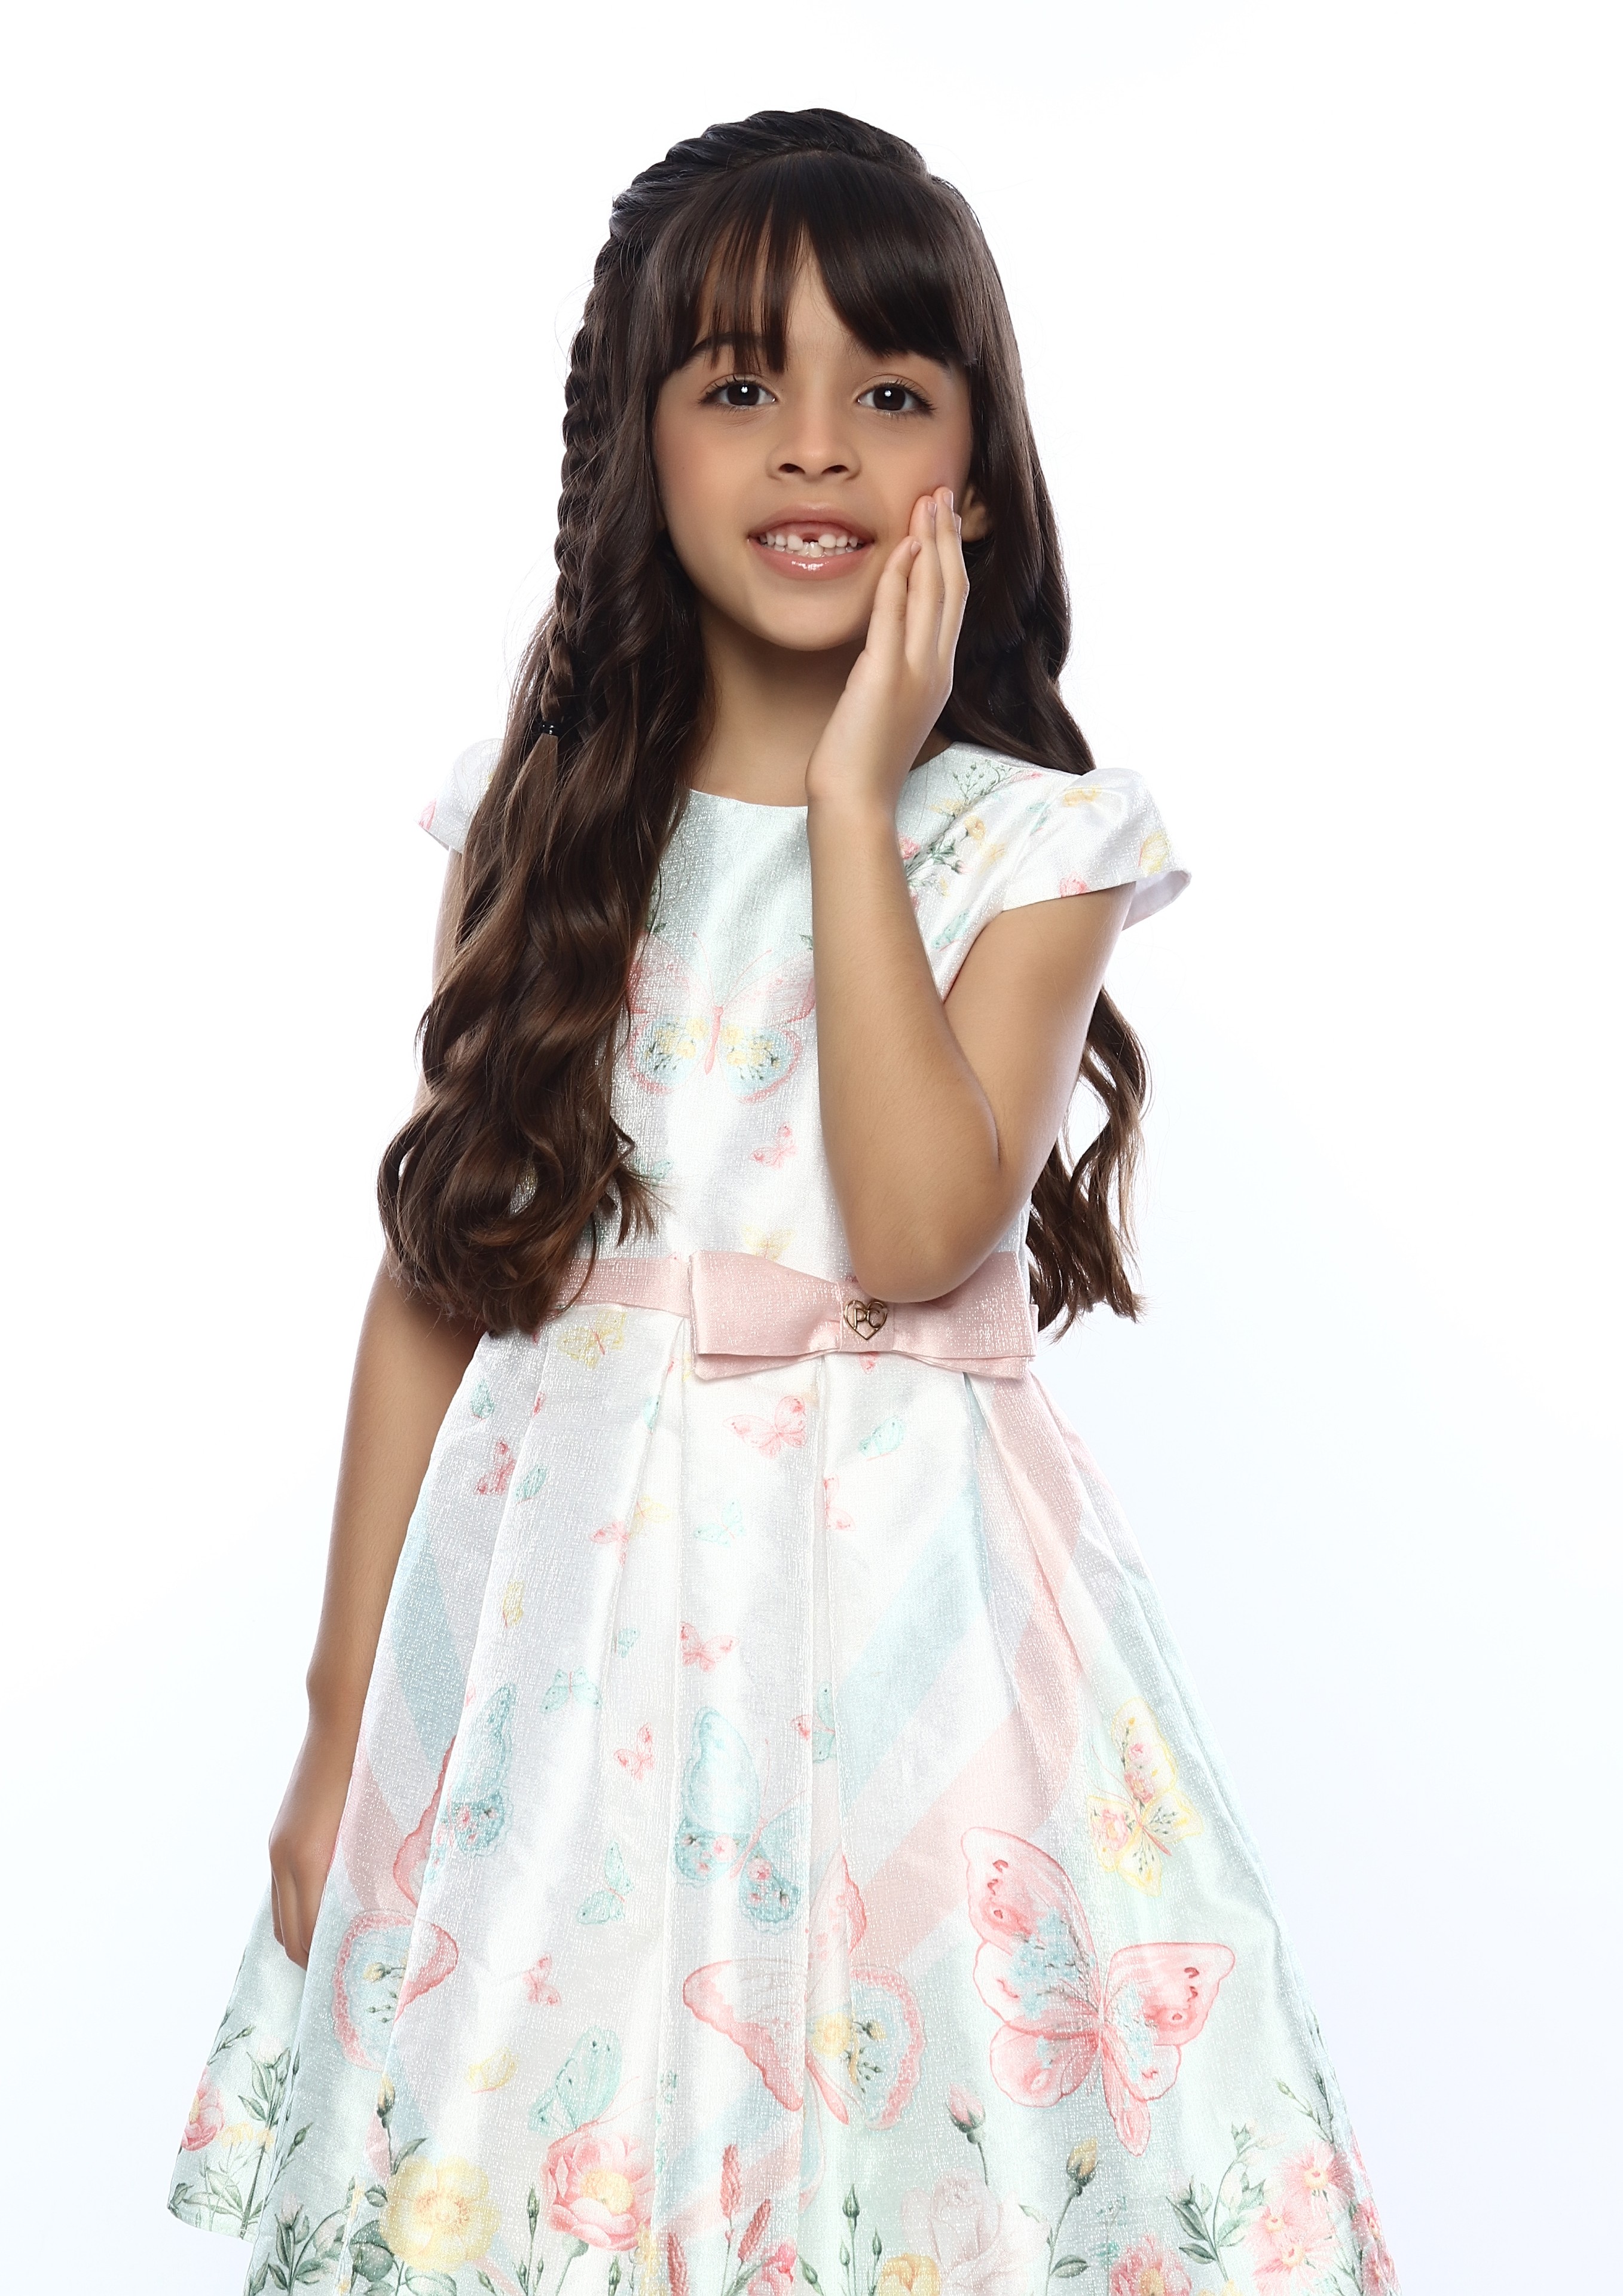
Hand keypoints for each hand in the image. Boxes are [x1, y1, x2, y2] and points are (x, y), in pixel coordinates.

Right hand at [268, 1715, 357, 1968]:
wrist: (341, 1722)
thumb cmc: (370, 1771)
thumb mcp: (373, 1826)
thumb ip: (366, 1869)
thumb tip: (375, 1912)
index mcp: (312, 1859)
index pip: (310, 1933)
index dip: (324, 1962)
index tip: (346, 1980)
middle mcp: (286, 1858)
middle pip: (288, 1933)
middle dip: (309, 1960)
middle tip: (339, 1978)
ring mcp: (278, 1847)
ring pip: (280, 1915)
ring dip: (299, 1938)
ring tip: (330, 1954)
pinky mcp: (279, 1838)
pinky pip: (279, 1890)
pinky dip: (294, 1911)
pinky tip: (318, 1916)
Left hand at [804, 486, 968, 812]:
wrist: (856, 802)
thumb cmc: (862, 762)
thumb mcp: (886, 708)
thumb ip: (893, 672)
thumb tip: (885, 645)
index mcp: (938, 676)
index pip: (952, 604)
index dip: (951, 558)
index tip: (944, 521)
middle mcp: (936, 670)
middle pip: (951, 588)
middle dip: (947, 536)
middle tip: (941, 493)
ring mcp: (916, 673)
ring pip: (933, 593)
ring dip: (931, 541)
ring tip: (927, 501)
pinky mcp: (885, 677)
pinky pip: (895, 615)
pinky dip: (900, 575)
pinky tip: (900, 545)